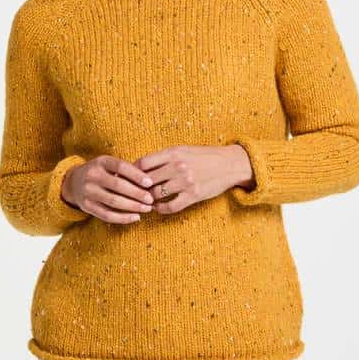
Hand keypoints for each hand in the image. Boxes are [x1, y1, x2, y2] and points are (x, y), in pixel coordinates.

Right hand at [61, 155, 155, 223]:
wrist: (74, 182)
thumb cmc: (101, 173)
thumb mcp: (109, 165)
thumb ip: (126, 171)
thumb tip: (149, 183)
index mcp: (101, 161)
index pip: (121, 167)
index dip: (136, 175)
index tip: (150, 183)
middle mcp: (92, 175)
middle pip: (118, 186)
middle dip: (137, 194)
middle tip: (151, 199)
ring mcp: (88, 191)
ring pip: (114, 202)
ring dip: (133, 206)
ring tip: (147, 209)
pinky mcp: (87, 206)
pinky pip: (107, 215)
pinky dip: (123, 218)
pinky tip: (136, 217)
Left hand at [132, 144, 254, 215]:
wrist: (229, 164)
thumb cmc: (203, 156)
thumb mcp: (183, 150)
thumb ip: (163, 158)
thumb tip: (139, 167)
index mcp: (173, 153)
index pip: (143, 163)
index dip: (132, 172)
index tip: (128, 178)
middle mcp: (178, 167)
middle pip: (146, 180)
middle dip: (137, 188)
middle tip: (131, 193)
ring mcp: (186, 182)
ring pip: (156, 194)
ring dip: (148, 199)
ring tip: (144, 201)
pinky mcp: (193, 195)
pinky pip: (170, 206)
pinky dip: (160, 209)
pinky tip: (157, 208)